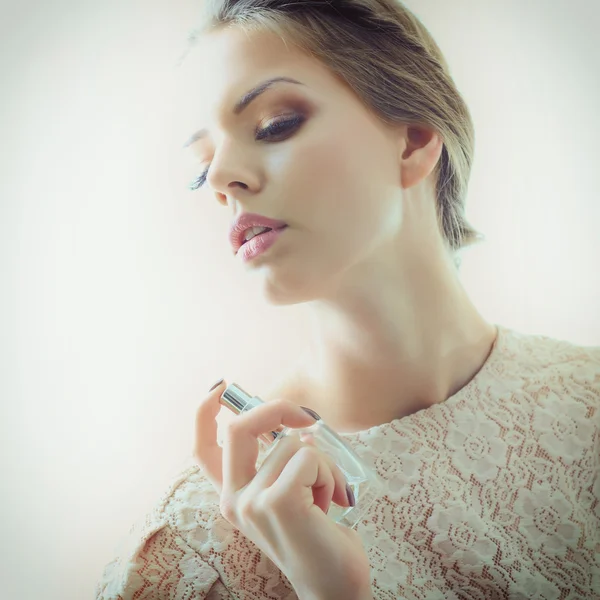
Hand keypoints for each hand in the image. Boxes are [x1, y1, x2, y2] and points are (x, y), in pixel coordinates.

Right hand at [193, 379, 372, 599]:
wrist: (334, 585)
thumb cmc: (316, 534)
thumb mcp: (289, 493)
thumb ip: (279, 462)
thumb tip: (295, 426)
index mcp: (233, 495)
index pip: (203, 450)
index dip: (204, 414)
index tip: (219, 388)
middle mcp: (234, 499)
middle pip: (240, 427)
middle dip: (277, 409)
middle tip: (306, 419)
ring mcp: (252, 501)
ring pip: (293, 443)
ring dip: (322, 463)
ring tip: (324, 496)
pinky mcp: (278, 501)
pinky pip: (310, 456)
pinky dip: (330, 473)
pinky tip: (332, 502)